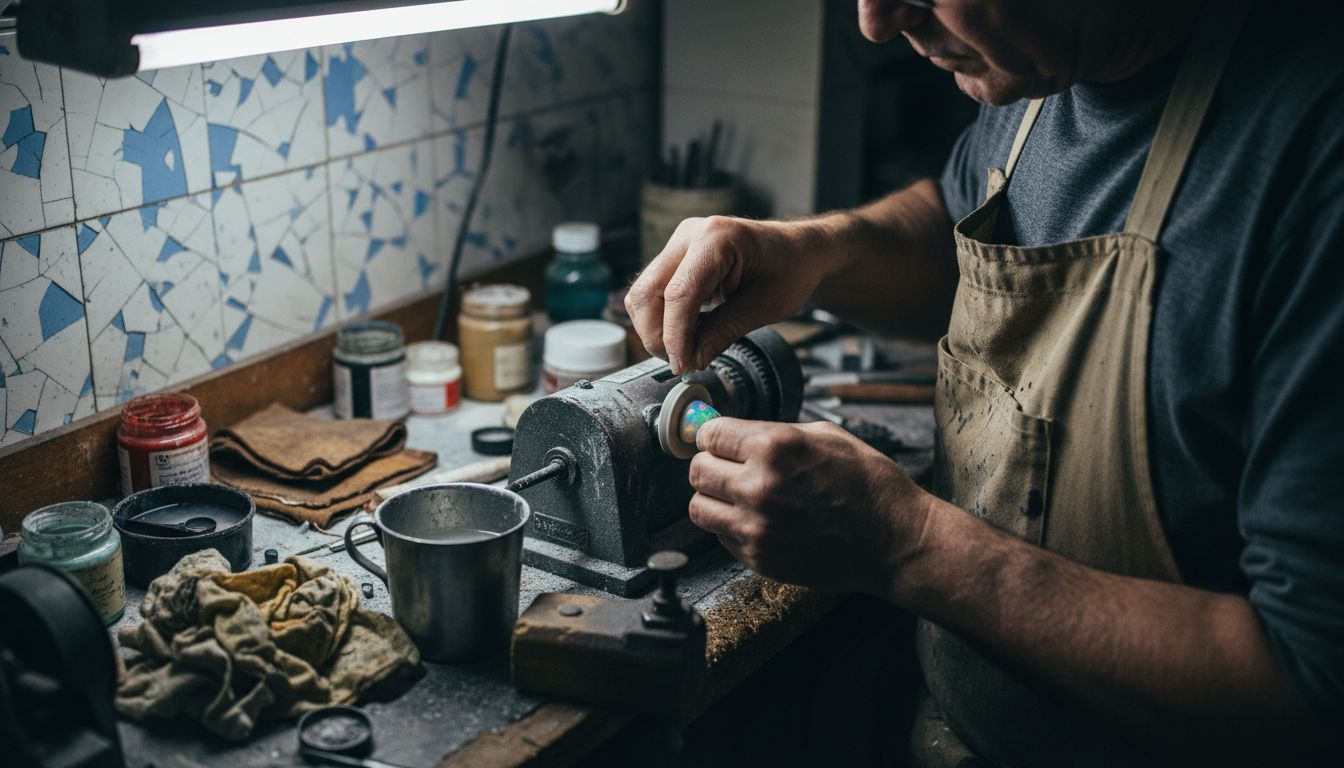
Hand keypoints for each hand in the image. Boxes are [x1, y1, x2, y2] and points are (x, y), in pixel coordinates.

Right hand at [625, 216, 837, 373]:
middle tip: (682, 364)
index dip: (675, 336)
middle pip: (647, 293)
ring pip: (642, 295)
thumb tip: (692, 360)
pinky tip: (687, 333)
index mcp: (717, 238)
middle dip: (657, 335)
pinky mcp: (675, 258)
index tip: (682, 366)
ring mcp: (678, 244)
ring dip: (655, 329)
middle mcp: (690, 235)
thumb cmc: (790, 270)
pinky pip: (652, 293)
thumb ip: (725, 330)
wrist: (796, 251)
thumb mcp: (767, 306)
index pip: (679, 294)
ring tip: (686, 350)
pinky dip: (662, 320)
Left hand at [687, 417, 932, 593]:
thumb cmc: (868, 485)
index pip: (709, 434)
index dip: (713, 435)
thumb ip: (773, 432)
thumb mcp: (825, 436)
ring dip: (714, 499)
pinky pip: (721, 537)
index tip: (720, 440)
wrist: (894, 540)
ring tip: (739, 496)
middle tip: (728, 467)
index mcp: (775, 448)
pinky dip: (732, 527)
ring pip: (699, 507)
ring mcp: (756, 527)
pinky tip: (760, 520)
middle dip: (710, 464)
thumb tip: (733, 433)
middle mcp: (758, 487)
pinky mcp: (759, 558)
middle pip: (697, 470)